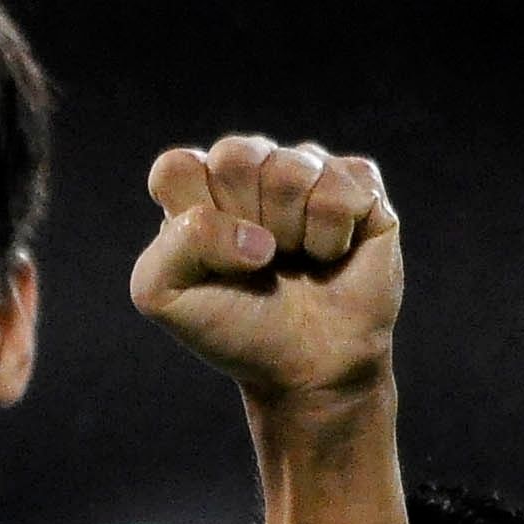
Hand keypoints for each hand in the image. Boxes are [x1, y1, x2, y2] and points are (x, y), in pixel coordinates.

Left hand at [131, 134, 400, 403]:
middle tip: (258, 260)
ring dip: (292, 233)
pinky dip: (332, 239)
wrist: (307, 368)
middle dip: (244, 220)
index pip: (175, 167)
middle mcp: (251, 167)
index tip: (209, 262)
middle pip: (235, 156)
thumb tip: (256, 238)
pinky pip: (341, 193)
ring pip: (291, 171)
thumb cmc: (235, 328)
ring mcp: (307, 169)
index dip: (195, 218)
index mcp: (196, 188)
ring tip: (295, 259)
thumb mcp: (165, 297)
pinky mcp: (358, 183)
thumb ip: (174, 247)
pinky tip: (330, 255)